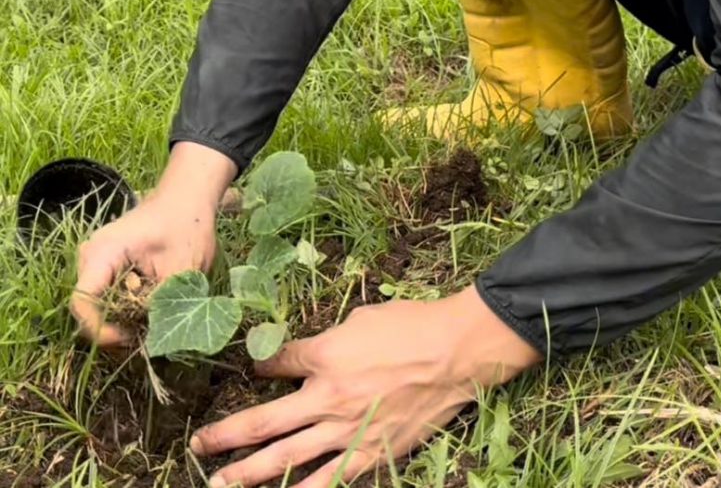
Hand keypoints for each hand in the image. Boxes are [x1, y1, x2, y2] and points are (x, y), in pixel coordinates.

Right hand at [70, 142, 236, 346]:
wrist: (189, 196)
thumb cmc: (188, 226)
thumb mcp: (181, 271)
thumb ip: (161, 307)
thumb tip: (148, 343)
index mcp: (103, 253)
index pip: (82, 302)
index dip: (100, 330)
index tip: (129, 339)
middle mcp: (91, 256)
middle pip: (89, 306)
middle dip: (115, 326)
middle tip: (146, 336)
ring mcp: (96, 259)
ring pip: (99, 302)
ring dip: (122, 317)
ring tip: (152, 321)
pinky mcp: (107, 263)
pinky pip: (107, 293)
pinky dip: (126, 305)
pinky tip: (150, 305)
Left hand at [190, 285, 541, 487]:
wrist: (454, 352)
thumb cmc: (409, 325)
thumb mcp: (360, 319)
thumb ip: (328, 340)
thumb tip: (308, 351)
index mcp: (323, 357)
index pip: (277, 365)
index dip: (258, 368)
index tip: (248, 371)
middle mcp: (327, 398)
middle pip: (265, 422)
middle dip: (227, 435)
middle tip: (197, 447)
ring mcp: (348, 430)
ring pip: (287, 458)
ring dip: (249, 473)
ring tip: (220, 485)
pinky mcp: (371, 452)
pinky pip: (330, 480)